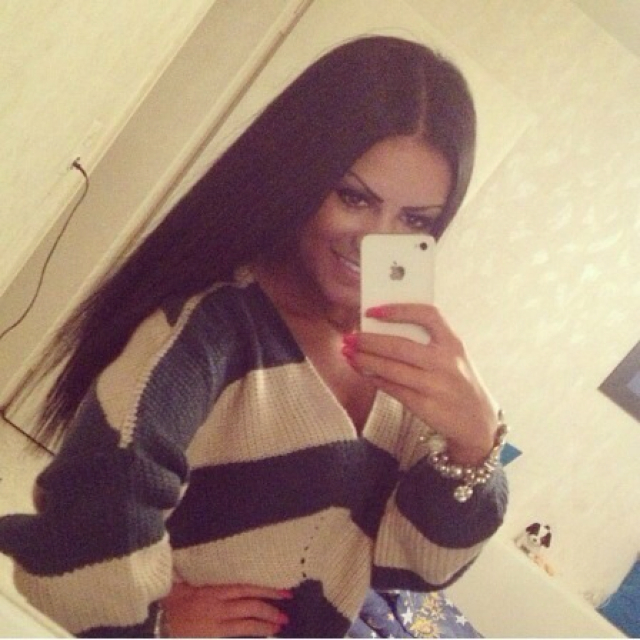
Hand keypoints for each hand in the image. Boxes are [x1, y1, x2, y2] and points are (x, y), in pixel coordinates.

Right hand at [162, 582, 291, 636]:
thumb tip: (208, 563)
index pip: (245, 589)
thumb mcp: (185, 583)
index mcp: (214, 590)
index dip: (265, 590)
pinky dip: (248, 635)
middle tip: (286, 614)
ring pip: (245, 624)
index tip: (282, 592)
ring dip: (264, 626)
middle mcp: (217, 606)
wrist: (155, 622)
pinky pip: (234, 635)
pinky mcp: (211, 636)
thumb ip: (200, 575)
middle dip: (270, 610)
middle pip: (250, 606)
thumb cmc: (170, 601)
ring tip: (279, 627)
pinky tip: (260, 636)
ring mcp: (215, 624)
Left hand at [344, 304, 498, 464]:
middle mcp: (446, 363)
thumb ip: (428, 343)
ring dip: (365, 360)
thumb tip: (382, 329)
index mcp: (453, 343)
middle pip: (399, 345)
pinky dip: (375, 379)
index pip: (427, 315)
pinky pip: (393, 388)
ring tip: (349, 354)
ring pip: (391, 369)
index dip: (399, 310)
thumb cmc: (457, 382)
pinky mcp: (425, 406)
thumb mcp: (453, 357)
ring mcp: (436, 386)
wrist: (478, 423)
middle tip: (350, 338)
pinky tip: (364, 372)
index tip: (373, 311)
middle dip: (369, 341)